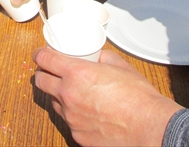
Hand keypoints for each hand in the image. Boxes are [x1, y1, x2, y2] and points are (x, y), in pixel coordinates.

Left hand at [32, 47, 182, 145]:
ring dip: (59, 95)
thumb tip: (95, 56)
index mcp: (76, 74)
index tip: (39, 54)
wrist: (149, 127)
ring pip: (54, 102)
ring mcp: (71, 117)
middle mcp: (68, 95)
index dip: (39, 54)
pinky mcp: (77, 134)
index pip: (45, 59)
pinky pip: (68, 121)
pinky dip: (73, 114)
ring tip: (74, 93)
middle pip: (40, 81)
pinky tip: (87, 112)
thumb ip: (102, 57)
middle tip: (50, 71)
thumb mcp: (119, 65)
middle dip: (43, 74)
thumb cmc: (138, 98)